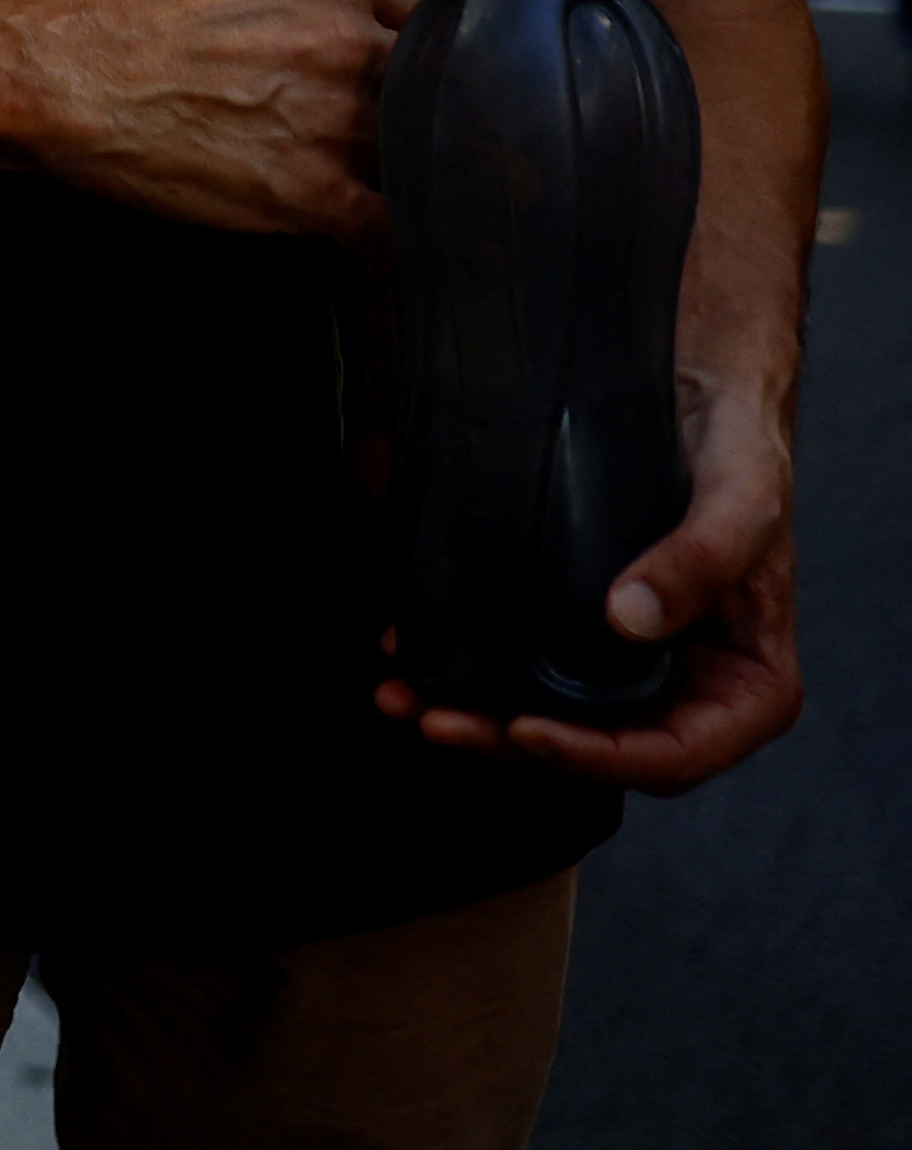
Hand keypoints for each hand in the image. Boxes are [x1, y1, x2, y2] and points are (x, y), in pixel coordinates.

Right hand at [0, 0, 408, 236]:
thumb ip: (322, 6)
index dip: (436, 52)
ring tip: (389, 186)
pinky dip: (391, 233)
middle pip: (436, 90)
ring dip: (405, 173)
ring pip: (417, 156)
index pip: (437, 18)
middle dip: (422, 114)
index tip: (429, 75)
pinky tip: (378, 231)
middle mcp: (350, 44)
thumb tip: (372, 47)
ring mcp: (337, 119)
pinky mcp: (312, 189)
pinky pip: (388, 223)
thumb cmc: (140, 34)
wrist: (75, 79)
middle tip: (404, 134)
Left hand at [381, 368, 801, 787]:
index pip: (674, 754)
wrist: (701, 392)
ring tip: (404, 697)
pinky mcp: (580, 624)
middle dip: (509, 741)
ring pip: (551, 713)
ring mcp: (630, 659)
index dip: (597, 757)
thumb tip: (630, 619)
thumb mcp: (741, 499)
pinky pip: (525, 659)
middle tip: (434, 718)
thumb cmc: (741, 450)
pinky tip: (415, 648)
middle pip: (597, 745)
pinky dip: (471, 662)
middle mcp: (687, 682)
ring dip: (475, 713)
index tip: (526, 728)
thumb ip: (701, 559)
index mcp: (745, 682)